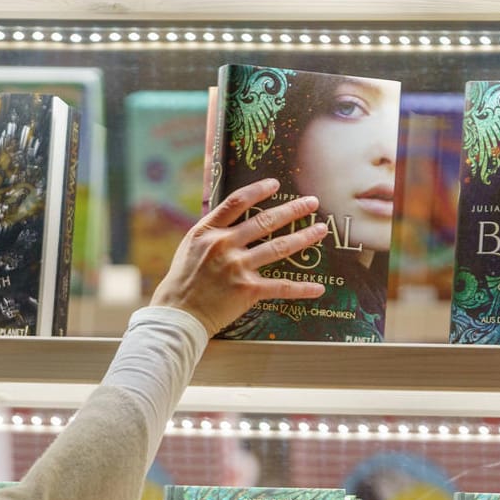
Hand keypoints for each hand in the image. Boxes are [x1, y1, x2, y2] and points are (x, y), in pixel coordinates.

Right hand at [149, 177, 327, 335]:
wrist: (179, 314)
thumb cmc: (183, 282)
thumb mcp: (190, 247)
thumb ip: (212, 232)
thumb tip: (234, 218)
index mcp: (208, 231)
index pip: (237, 202)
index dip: (258, 190)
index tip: (276, 184)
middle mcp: (224, 245)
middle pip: (265, 221)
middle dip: (292, 210)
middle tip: (312, 203)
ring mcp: (237, 267)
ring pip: (279, 247)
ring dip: (304, 238)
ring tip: (320, 230)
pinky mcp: (248, 290)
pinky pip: (281, 287)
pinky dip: (301, 288)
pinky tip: (318, 287)